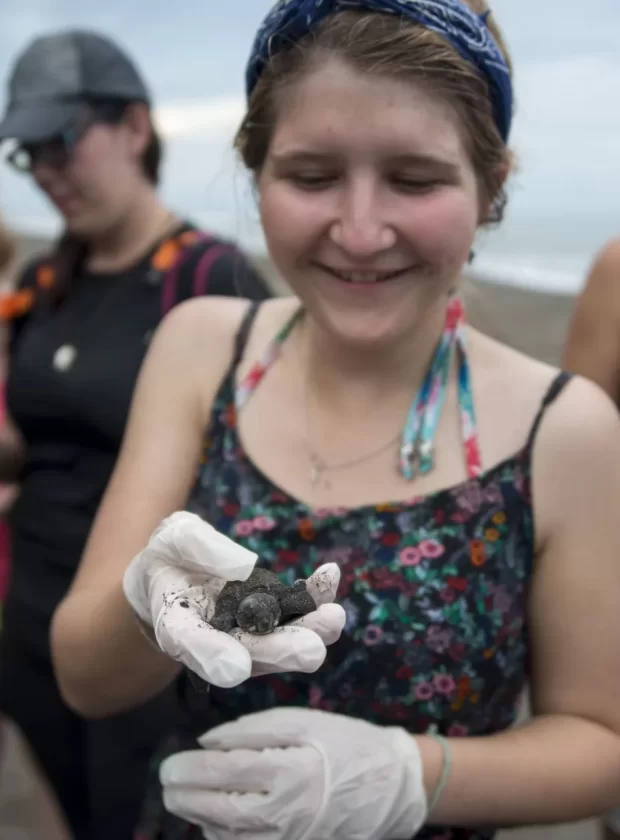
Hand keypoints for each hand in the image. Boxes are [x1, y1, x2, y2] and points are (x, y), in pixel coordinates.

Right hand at [122, 512, 344, 688]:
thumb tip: (243, 565)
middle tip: (312, 651)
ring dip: (310, 631)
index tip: (235, 669)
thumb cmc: (171, 555)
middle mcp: (216, 639)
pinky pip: (296, 610)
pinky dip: (316, 597)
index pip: (189, 643)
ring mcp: (248, 632)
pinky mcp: (273, 617)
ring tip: (334, 617)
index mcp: (176, 624)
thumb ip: (198, 546)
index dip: (211, 656)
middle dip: (281, 651)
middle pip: (248, 652)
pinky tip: (331, 575)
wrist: (181, 568)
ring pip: (280, 639)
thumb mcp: (173, 538)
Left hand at [160, 707, 426, 839]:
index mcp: (289, 772)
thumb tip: (208, 743)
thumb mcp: (303, 722)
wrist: (392, 787)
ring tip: (184, 800)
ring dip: (199, 820)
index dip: (188, 770)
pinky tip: (213, 821)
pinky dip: (223, 838)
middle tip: (166, 784)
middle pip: (218, 812)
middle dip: (184, 799)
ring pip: (228, 839)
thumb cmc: (346, 744)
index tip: (169, 764)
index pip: (222, 775)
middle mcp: (286, 815)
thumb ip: (253, 730)